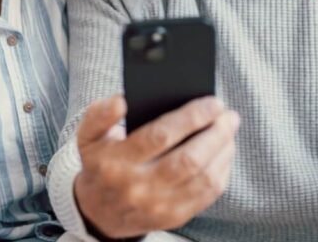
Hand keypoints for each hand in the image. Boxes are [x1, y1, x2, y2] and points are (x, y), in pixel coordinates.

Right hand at [73, 95, 238, 238]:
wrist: (100, 211)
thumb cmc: (101, 164)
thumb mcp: (88, 136)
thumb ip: (99, 115)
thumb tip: (121, 101)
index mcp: (116, 162)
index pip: (160, 136)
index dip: (192, 117)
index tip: (213, 102)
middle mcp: (138, 187)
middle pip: (188, 160)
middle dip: (215, 134)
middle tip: (229, 115)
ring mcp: (157, 206)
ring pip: (203, 179)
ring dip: (223, 151)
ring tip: (229, 130)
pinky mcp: (173, 217)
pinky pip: (207, 195)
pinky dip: (222, 171)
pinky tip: (224, 153)